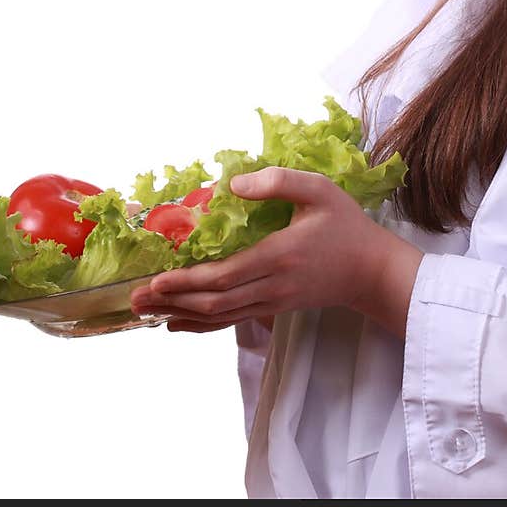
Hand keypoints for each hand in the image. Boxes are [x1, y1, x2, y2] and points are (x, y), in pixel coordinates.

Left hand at [129, 166, 423, 338]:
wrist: (372, 271)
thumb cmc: (346, 225)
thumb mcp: (319, 190)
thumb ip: (278, 182)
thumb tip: (233, 183)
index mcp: (279, 255)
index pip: (225, 276)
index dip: (187, 281)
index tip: (156, 279)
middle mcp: (271, 285)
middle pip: (214, 302)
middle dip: (172, 301)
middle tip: (133, 298)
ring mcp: (272, 301)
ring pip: (219, 316)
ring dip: (179, 314)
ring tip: (144, 312)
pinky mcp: (273, 307)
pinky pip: (231, 319)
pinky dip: (200, 324)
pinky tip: (177, 324)